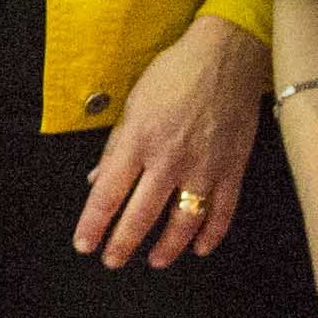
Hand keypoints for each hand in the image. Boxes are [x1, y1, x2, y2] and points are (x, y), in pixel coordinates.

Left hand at [77, 14, 266, 268]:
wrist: (226, 55)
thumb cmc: (173, 74)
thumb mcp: (133, 105)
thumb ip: (116, 148)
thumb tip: (96, 181)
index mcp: (138, 140)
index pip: (108, 194)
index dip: (93, 224)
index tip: (84, 245)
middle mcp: (169, 159)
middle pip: (141, 215)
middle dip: (123, 243)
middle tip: (112, 260)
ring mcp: (204, 166)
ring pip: (183, 222)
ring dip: (167, 247)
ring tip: (154, 261)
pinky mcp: (233, 168)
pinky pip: (222, 211)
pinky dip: (211, 234)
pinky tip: (199, 248)